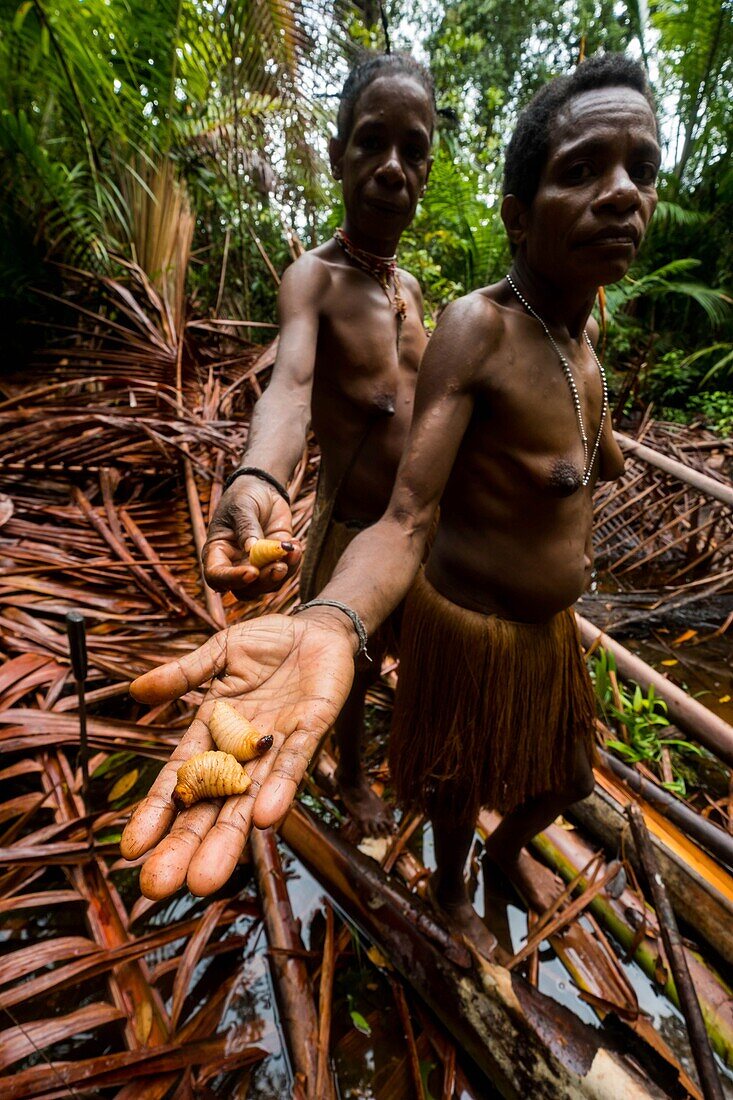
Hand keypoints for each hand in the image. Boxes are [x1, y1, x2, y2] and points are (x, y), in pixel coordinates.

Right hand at [120, 612, 354, 897]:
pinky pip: (294, 766)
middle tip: (160, 885)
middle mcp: (242, 751)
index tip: (132, 849)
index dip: (157, 812)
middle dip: (187, 845)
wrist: (318, 628)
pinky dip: (281, 791)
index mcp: (213, 732)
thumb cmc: (268, 643)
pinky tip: (266, 820)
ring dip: (230, 838)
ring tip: (207, 878)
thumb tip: (134, 689)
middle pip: (210, 806)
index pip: (179, 779)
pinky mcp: (310, 732)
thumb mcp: (219, 653)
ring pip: (249, 800)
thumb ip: (182, 674)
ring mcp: (275, 746)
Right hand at [202, 477, 301, 597]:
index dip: (232, 579)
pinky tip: (295, 545)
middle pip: (245, 589)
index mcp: (217, 552)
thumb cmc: (244, 496)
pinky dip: (293, 563)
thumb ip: (246, 528)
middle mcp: (234, 564)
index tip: (252, 572)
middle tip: (280, 566)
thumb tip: (252, 550)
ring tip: (292, 549)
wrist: (263, 489)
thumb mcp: (242, 507)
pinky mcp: (275, 561)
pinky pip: (285, 572)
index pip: (217, 576)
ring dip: (282, 573)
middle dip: (264, 581)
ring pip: (267, 586)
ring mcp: (256, 565)